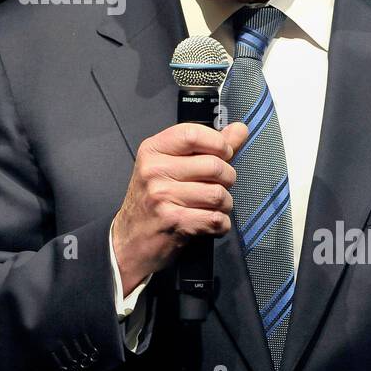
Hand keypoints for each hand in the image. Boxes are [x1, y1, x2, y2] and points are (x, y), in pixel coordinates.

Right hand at [111, 120, 249, 294]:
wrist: (131, 240)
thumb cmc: (153, 201)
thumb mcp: (172, 166)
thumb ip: (208, 147)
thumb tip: (239, 129)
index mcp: (153, 150)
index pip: (192, 134)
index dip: (218, 143)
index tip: (224, 152)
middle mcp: (154, 171)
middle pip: (214, 165)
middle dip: (227, 178)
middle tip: (217, 185)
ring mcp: (161, 196)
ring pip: (218, 194)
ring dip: (224, 204)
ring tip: (212, 206)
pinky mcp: (173, 221)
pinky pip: (216, 219)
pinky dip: (220, 224)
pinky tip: (209, 222)